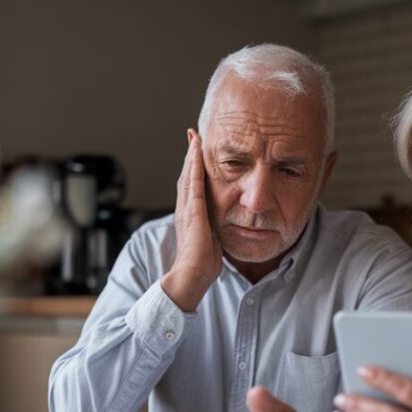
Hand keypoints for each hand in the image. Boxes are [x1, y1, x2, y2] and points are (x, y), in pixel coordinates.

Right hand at [160, 129, 221, 311]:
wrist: (192, 276)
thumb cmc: (202, 263)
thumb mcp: (212, 239)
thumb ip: (215, 228)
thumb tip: (225, 224)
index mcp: (191, 214)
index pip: (192, 184)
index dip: (194, 167)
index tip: (197, 151)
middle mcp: (186, 208)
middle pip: (187, 174)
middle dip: (190, 154)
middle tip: (193, 135)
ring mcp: (187, 209)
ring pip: (188, 175)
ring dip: (191, 155)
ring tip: (194, 137)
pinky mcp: (193, 212)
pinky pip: (193, 183)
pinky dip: (194, 166)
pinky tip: (197, 152)